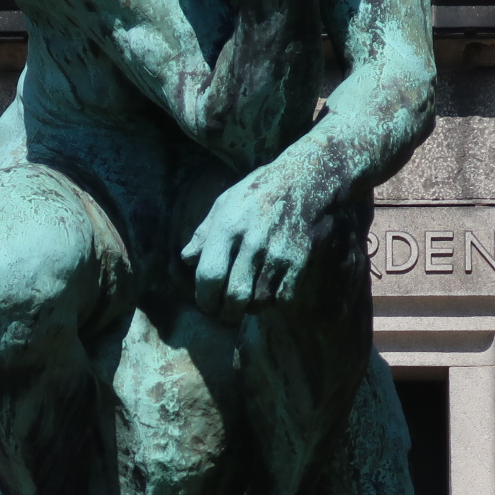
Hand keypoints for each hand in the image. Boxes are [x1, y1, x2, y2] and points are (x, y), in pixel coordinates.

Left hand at [181, 174, 311, 321]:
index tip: (207, 305)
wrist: (308, 178)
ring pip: (260, 300)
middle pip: (235, 295)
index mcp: (228, 227)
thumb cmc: (259, 190)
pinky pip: (284, 297)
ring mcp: (278, 252)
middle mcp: (252, 242)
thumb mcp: (224, 202)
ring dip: (251, 308)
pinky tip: (270, 291)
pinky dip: (275, 301)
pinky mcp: (300, 259)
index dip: (205, 298)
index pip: (209, 275)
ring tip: (247, 303)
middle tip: (225, 316)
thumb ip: (204, 233)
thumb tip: (186, 259)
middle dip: (226, 313)